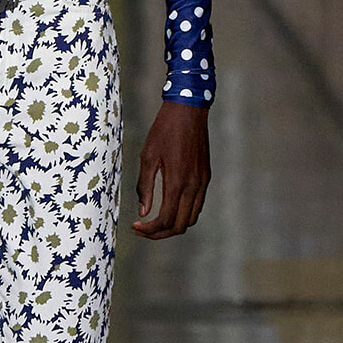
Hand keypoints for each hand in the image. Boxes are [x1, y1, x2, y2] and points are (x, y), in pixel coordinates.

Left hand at [133, 100, 210, 237]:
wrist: (188, 110)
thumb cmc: (164, 130)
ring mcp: (202, 182)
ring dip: (173, 225)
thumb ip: (145, 187)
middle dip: (160, 233)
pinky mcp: (206, 177)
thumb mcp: (147, 156)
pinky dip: (183, 213)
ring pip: (191, 218)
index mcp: (177, 182)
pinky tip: (169, 206)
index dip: (150, 229)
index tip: (136, 225)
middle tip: (143, 228)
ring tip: (155, 221)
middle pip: (180, 226)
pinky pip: (197, 205)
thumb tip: (143, 212)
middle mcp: (193, 186)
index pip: (166, 220)